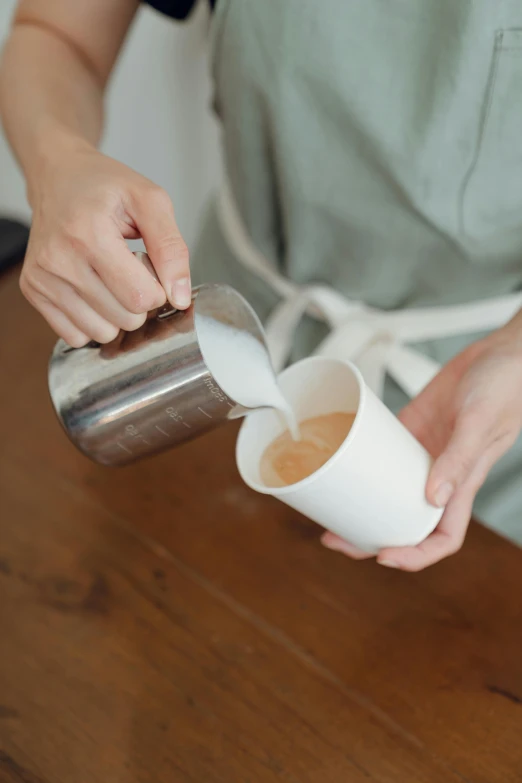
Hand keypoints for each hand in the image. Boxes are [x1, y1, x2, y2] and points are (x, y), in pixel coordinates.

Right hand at [20, 140, 189, 346]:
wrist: (58, 176)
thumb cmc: (104, 186)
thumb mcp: (150, 201)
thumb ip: (172, 249)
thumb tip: (180, 297)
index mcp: (89, 234)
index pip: (140, 297)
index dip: (158, 289)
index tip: (149, 266)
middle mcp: (59, 259)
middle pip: (125, 319)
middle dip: (139, 301)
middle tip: (129, 269)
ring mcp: (42, 277)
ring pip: (102, 334)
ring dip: (116, 314)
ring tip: (110, 278)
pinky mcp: (33, 290)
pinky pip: (76, 335)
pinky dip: (92, 320)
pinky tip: (92, 291)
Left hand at [322, 321, 521, 569]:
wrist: (503, 351)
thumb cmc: (506, 386)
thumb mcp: (479, 422)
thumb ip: (459, 459)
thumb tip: (433, 498)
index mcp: (463, 483)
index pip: (442, 537)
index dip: (415, 555)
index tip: (382, 557)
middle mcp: (440, 473)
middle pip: (404, 520)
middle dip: (370, 537)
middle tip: (334, 540)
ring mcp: (423, 452)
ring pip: (388, 491)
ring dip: (361, 505)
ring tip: (329, 512)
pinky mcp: (410, 428)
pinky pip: (382, 453)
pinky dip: (361, 461)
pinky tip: (340, 464)